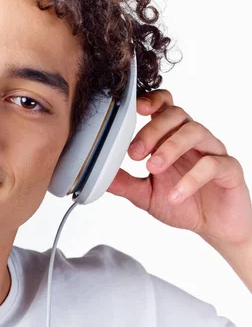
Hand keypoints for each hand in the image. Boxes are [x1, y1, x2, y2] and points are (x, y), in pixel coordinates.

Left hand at [107, 89, 251, 246]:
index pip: (164, 106)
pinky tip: (175, 195)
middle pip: (175, 115)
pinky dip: (191, 178)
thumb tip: (96, 175)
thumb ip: (124, 183)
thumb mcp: (145, 194)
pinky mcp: (229, 170)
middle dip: (152, 130)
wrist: (213, 226)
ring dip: (170, 147)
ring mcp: (212, 151)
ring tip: (152, 168)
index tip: (134, 109)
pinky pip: (212, 164)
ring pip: (195, 131)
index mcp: (171, 137)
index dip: (151, 101)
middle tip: (134, 154)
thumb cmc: (181, 203)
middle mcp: (192, 139)